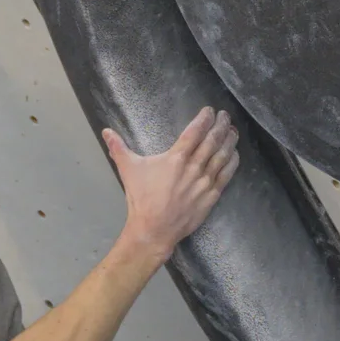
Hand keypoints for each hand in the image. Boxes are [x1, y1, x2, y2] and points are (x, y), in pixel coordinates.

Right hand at [103, 106, 239, 259]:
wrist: (154, 229)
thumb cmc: (141, 198)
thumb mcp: (129, 170)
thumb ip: (118, 148)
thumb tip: (104, 131)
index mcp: (176, 158)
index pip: (195, 132)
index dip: (204, 119)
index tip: (210, 111)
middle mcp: (194, 167)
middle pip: (212, 141)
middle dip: (221, 126)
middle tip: (225, 116)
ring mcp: (205, 182)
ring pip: (222, 156)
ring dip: (229, 141)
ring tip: (233, 131)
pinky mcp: (211, 196)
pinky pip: (226, 175)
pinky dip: (232, 162)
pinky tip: (235, 154)